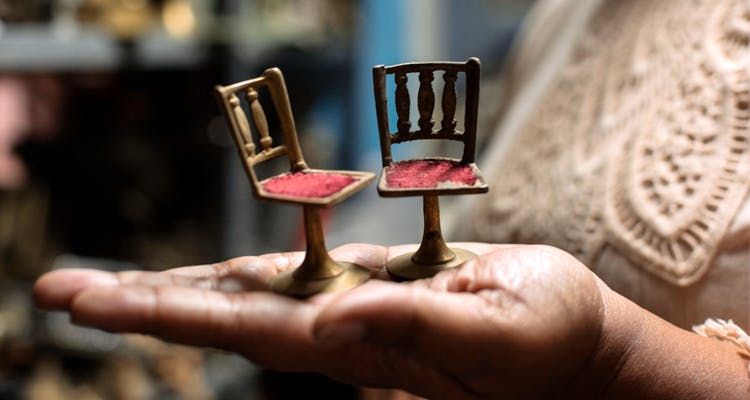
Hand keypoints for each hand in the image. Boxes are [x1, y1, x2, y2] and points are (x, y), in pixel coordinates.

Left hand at [34, 243, 606, 398]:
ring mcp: (351, 312)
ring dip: (177, 289)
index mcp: (360, 347)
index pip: (244, 330)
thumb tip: (331, 319)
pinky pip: (291, 278)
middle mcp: (340, 333)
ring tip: (108, 285)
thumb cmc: (545, 340)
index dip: (167, 315)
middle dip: (143, 305)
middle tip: (60, 291)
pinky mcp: (371, 290)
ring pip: (247, 298)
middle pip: (223, 317)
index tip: (92, 303)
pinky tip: (205, 276)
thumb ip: (418, 329)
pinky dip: (238, 272)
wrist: (571, 345)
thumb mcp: (495, 334)